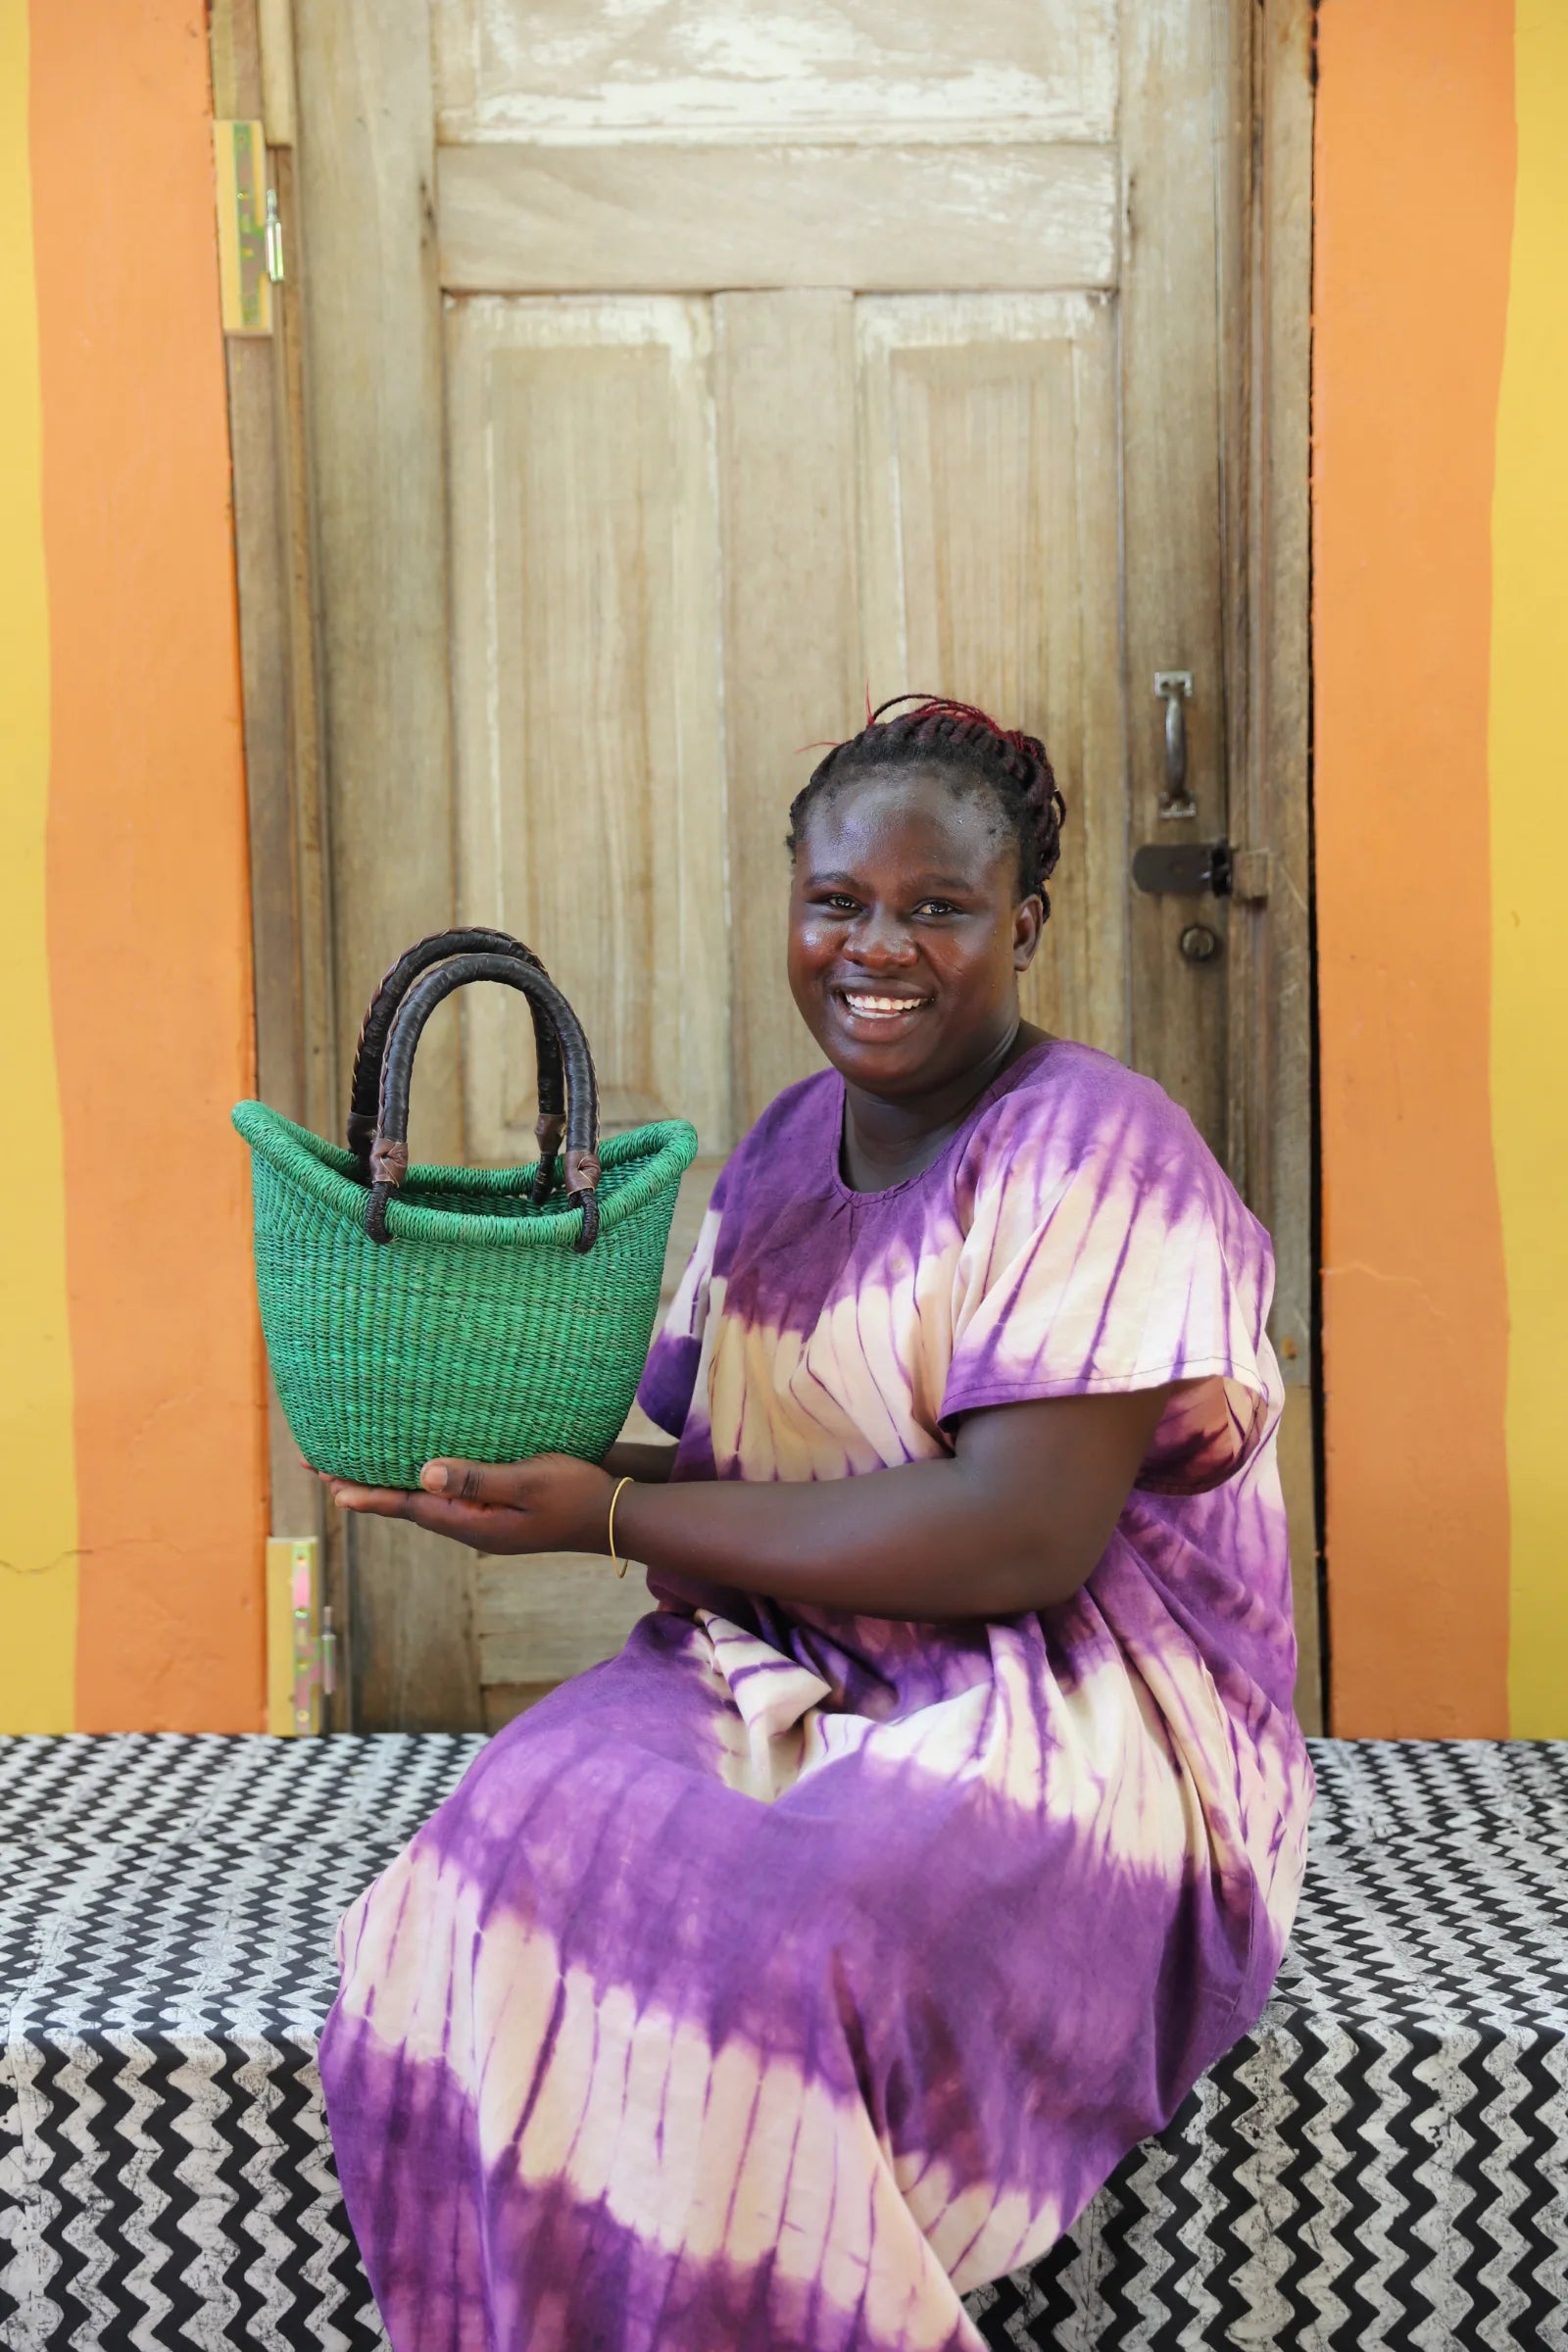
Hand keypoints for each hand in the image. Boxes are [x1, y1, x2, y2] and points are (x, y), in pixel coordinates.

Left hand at [324, 1454, 614, 1555]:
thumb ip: (478, 1478)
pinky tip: (412, 1463)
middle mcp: (469, 1524)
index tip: (327, 1481)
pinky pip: (445, 1492)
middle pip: (404, 1503)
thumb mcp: (529, 1481)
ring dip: (385, 1480)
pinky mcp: (495, 1506)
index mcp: (472, 1523)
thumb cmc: (578, 1494)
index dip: (364, 1492)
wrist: (616, 1515)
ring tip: (350, 1462)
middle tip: (318, 1462)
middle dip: (361, 1483)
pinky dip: (418, 1476)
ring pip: (422, 1498)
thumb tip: (424, 1474)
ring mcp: (482, 1517)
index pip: (406, 1505)